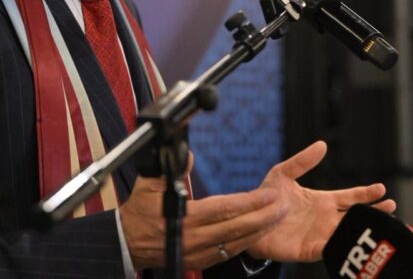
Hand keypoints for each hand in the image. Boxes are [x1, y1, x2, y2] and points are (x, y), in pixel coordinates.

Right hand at [118, 154, 285, 270]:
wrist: (128, 243)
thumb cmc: (139, 214)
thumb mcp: (148, 185)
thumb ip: (171, 168)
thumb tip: (187, 151)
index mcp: (185, 217)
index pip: (225, 208)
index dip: (249, 202)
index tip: (269, 194)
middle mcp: (195, 237)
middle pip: (237, 227)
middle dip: (264, 217)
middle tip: (284, 206)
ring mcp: (199, 252)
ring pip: (237, 242)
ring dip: (260, 230)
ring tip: (278, 218)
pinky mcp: (200, 260)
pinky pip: (229, 253)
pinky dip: (246, 243)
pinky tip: (259, 233)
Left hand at [247, 141, 396, 262]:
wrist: (248, 221)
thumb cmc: (267, 197)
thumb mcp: (282, 173)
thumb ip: (302, 161)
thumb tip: (322, 144)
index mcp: (323, 200)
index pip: (350, 196)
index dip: (366, 194)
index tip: (381, 188)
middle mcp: (325, 219)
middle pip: (355, 216)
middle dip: (374, 213)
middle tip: (391, 209)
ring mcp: (320, 235)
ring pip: (347, 234)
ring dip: (362, 231)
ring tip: (378, 228)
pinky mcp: (309, 250)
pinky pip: (329, 250)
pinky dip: (340, 247)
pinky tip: (350, 244)